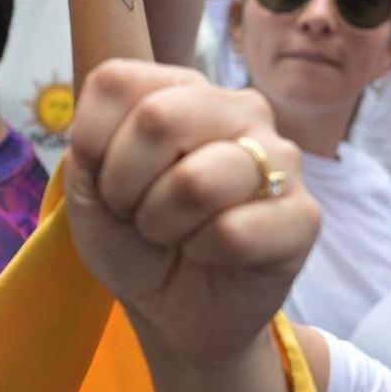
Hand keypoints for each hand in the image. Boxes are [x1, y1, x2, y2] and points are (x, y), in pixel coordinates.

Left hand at [64, 63, 319, 365]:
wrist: (174, 310)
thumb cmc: (136, 241)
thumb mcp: (88, 192)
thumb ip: (88, 145)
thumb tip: (114, 128)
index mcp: (182, 89)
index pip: (116, 81)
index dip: (91, 142)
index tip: (104, 180)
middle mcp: (238, 108)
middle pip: (156, 118)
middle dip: (123, 184)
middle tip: (136, 213)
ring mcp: (279, 157)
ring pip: (196, 181)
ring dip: (162, 224)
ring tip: (174, 235)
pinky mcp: (302, 214)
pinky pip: (232, 233)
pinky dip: (203, 254)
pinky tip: (211, 254)